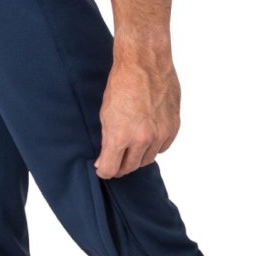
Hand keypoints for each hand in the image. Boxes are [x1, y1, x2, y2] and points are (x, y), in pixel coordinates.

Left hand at [94, 59, 180, 178]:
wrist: (145, 62)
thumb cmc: (121, 85)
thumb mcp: (105, 116)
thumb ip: (107, 142)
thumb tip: (104, 163)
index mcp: (121, 137)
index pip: (111, 170)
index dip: (104, 171)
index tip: (103, 169)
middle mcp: (142, 139)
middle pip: (129, 168)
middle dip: (120, 167)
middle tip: (115, 161)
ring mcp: (160, 133)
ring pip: (147, 160)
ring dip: (137, 157)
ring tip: (131, 147)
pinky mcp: (173, 127)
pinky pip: (162, 148)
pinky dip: (154, 146)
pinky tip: (146, 137)